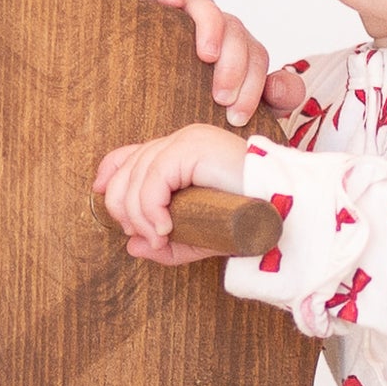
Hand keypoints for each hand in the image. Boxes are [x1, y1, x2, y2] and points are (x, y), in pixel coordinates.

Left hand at [93, 122, 248, 265]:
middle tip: (148, 236)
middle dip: (125, 209)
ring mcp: (187, 140)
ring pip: (135, 178)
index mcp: (183, 152)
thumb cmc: (249, 221)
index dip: (110, 174)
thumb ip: (165, 240)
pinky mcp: (192, 148)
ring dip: (141, 217)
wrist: (285, 212)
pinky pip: (152, 181)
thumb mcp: (199, 234)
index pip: (131, 154)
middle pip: (126, 169)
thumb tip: (131, 245)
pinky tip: (166, 228)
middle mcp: (182, 140)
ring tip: (162, 238)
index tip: (101, 195)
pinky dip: (151, 210)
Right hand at [147, 0, 306, 126]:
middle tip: (221, 98)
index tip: (237, 116)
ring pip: (205, 7)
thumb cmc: (199, 113)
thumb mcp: (239, 110)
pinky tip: (172, 1)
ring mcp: (185, 21)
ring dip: (211, 29)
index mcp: (238, 51)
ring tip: (207, 56)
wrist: (149, 117)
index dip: (253, 86)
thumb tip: (282, 86)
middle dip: (234, 65)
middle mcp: (215, 31)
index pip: (255, 55)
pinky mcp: (153, 14)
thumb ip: (273, 99)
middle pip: (234, 30)